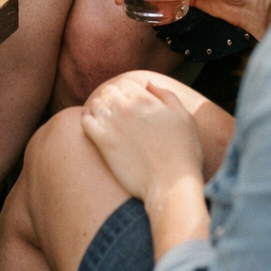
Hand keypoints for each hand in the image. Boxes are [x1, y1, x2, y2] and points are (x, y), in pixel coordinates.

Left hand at [81, 75, 203, 202]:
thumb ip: (166, 95)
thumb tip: (149, 83)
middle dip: (114, 98)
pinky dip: (87, 119)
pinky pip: (86, 122)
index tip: (132, 102)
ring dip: (100, 108)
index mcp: (144, 98)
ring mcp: (111, 124)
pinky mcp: (102, 143)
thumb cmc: (183, 153)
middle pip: (109, 92)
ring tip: (107, 118)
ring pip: (96, 104)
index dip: (129, 92)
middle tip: (119, 111)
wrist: (172, 186)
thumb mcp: (185, 118)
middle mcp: (124, 107)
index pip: (126, 84)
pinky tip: (92, 123)